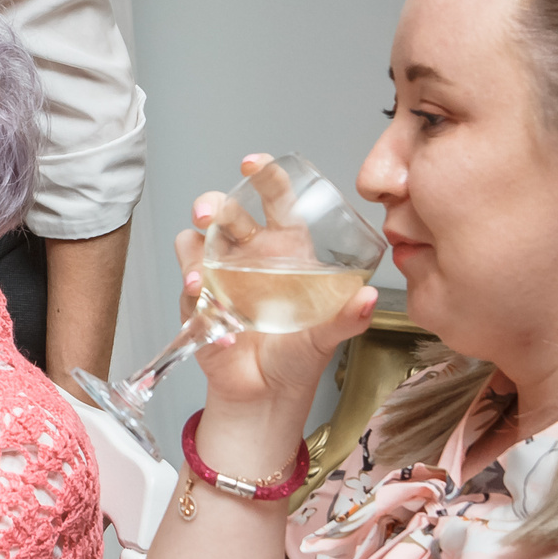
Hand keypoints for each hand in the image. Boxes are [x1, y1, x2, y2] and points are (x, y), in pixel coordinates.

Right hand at [178, 155, 376, 460]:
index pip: (273, 199)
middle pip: (222, 212)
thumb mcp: (328, 334)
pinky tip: (212, 321)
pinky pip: (186, 290)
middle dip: (210, 205)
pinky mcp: (196, 304)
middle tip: (209, 214)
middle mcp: (248, 254)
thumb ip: (348, 317)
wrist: (267, 394)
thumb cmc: (299, 355)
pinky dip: (194, 301)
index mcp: (285, 248)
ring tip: (201, 282)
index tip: (252, 164)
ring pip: (192, 243)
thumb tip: (370, 297)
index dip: (263, 177)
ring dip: (192, 256)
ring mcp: (219, 276)